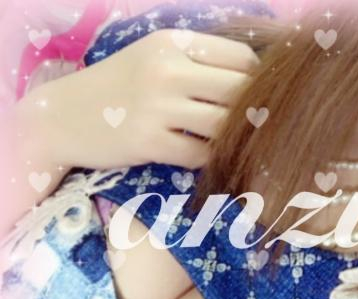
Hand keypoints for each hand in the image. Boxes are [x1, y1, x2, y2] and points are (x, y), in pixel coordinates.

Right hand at [21, 28, 260, 171]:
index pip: (242, 59)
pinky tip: (202, 157)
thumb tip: (252, 83)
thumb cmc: (117, 88)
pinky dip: (209, 159)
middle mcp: (167, 70)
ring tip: (231, 145)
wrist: (62, 116)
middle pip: (239, 91)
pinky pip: (200, 155)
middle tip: (253, 129)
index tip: (254, 100)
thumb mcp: (154, 59)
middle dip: (253, 113)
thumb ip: (198, 65)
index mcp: (173, 43)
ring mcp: (156, 107)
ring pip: (223, 125)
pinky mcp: (148, 142)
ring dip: (233, 140)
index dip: (258, 82)